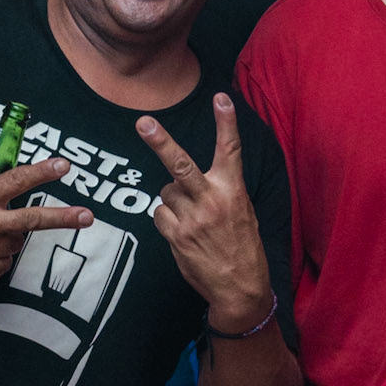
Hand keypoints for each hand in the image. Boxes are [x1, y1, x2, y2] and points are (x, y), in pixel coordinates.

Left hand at [137, 93, 268, 326]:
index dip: (226, 122)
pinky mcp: (177, 237)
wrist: (240, 287)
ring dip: (173, 200)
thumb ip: (219, 189)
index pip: (230, 150)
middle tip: (143, 122)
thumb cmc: (241, 245)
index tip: (221, 97)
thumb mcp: (243, 211)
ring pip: (166, 192)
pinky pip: (159, 215)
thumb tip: (186, 178)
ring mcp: (192, 220)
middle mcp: (212, 201)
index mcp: (233, 190)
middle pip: (181, 165)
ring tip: (192, 219)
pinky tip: (183, 233)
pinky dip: (166, 220)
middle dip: (160, 142)